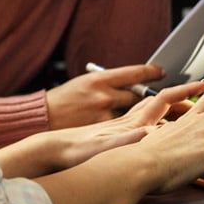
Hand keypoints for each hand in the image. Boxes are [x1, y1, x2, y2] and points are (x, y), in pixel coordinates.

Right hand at [45, 64, 165, 129]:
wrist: (42, 118)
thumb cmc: (62, 100)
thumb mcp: (84, 84)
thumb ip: (106, 84)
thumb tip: (128, 83)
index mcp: (100, 79)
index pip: (135, 73)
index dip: (152, 72)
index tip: (161, 72)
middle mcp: (104, 95)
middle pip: (139, 94)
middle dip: (149, 95)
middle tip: (161, 96)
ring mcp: (105, 114)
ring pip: (134, 113)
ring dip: (141, 114)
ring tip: (150, 115)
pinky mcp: (103, 132)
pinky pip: (124, 128)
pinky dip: (131, 128)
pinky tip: (139, 130)